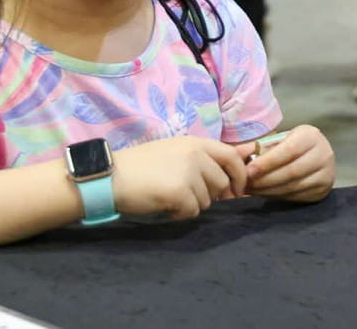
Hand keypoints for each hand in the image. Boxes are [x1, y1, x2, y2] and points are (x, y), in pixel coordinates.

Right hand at [111, 136, 247, 219]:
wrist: (109, 176)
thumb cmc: (141, 165)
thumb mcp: (175, 152)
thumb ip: (206, 156)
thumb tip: (246, 154)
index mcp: (195, 142)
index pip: (231, 156)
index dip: (239, 175)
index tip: (236, 189)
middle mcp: (195, 154)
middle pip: (221, 183)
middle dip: (208, 194)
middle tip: (185, 194)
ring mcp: (188, 172)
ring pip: (207, 200)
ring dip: (191, 204)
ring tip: (169, 196)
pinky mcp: (178, 191)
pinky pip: (192, 211)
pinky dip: (179, 213)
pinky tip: (164, 204)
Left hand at [238, 126, 335, 203]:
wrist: (316, 156)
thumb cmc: (291, 146)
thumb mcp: (278, 140)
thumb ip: (257, 148)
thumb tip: (232, 155)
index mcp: (311, 136)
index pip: (288, 151)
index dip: (267, 163)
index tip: (248, 171)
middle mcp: (324, 154)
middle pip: (291, 171)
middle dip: (265, 180)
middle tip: (246, 185)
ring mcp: (326, 173)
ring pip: (293, 186)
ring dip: (269, 191)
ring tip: (252, 190)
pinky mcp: (323, 190)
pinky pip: (297, 196)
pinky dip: (278, 196)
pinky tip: (265, 194)